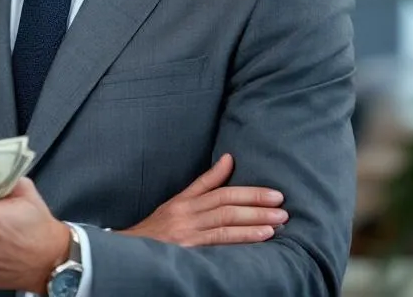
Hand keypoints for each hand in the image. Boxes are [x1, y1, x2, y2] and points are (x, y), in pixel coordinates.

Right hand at [118, 153, 286, 245]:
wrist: (132, 252)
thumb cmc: (158, 229)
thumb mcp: (177, 203)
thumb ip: (204, 184)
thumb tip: (228, 159)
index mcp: (183, 200)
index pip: (216, 188)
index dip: (244, 188)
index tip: (271, 191)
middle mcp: (185, 212)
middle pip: (225, 202)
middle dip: (255, 201)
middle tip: (281, 203)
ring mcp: (187, 230)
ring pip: (225, 220)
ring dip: (254, 219)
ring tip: (278, 220)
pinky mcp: (189, 247)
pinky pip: (219, 240)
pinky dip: (242, 237)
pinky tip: (261, 236)